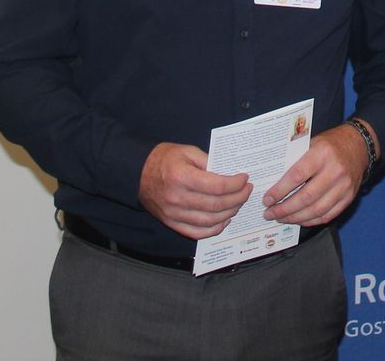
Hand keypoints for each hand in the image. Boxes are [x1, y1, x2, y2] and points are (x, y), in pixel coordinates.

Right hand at [138, 142, 252, 238]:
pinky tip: (224, 219)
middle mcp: (178, 198)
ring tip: (238, 203)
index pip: (217, 186)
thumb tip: (230, 173)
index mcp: (182, 177)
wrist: (138, 174)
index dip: (235, 184)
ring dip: (229, 213)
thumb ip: (209, 161)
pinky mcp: (171, 223)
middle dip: (238, 198)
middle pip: (216, 205)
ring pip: (210, 221)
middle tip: (247, 190)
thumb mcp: (187, 151)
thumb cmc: (164, 159)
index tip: (244, 178)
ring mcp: (174, 214)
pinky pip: (197, 232)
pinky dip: (214, 229)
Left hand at [262, 123, 368, 226]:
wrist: (359, 146)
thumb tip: (272, 181)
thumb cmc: (331, 144)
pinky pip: (327, 215)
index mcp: (322, 153)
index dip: (280, 190)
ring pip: (316, 210)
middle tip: (269, 213)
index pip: (297, 176)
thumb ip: (296, 160)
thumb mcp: (312, 143)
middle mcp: (335, 171)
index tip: (267, 199)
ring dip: (295, 218)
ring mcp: (344, 186)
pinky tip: (298, 220)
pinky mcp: (349, 197)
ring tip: (281, 218)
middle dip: (284, 209)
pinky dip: (310, 221)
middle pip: (306, 197)